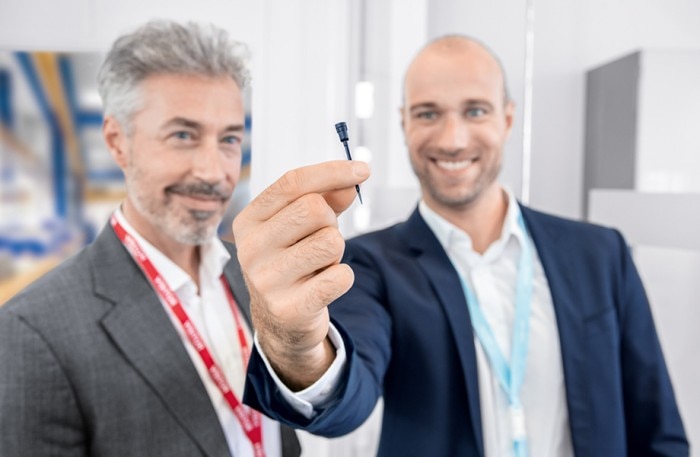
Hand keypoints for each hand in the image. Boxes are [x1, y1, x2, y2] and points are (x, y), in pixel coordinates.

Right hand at [232, 160, 369, 388]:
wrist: (280, 321)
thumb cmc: (293, 261)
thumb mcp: (301, 227)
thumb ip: (326, 199)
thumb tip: (351, 182)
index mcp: (249, 221)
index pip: (292, 183)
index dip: (332, 171)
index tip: (364, 169)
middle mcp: (250, 249)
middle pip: (314, 209)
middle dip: (331, 221)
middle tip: (321, 240)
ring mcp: (266, 281)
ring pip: (331, 242)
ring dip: (336, 252)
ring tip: (319, 265)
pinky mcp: (289, 309)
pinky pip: (340, 277)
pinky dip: (343, 277)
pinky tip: (325, 285)